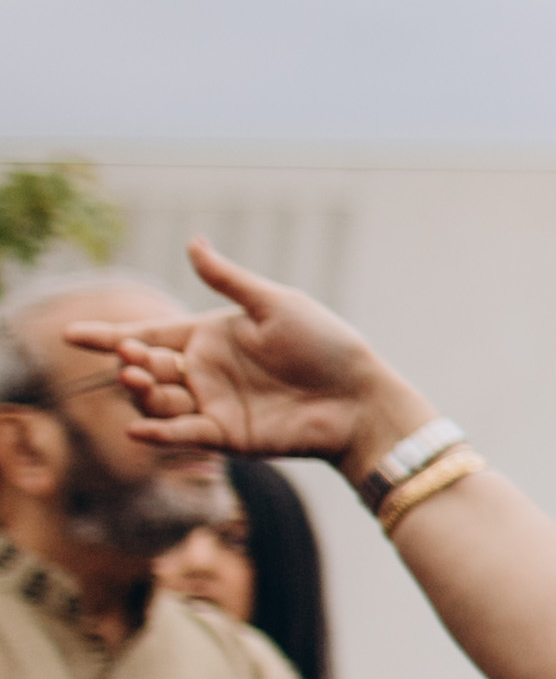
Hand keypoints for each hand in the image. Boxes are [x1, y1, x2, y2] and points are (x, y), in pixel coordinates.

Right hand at [70, 244, 422, 468]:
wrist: (360, 397)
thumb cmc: (327, 345)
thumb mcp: (275, 305)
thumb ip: (229, 280)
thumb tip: (193, 241)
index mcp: (210, 336)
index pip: (148, 335)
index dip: (110, 336)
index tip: (72, 334)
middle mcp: (204, 372)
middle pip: (146, 369)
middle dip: (130, 363)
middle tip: (128, 357)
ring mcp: (211, 405)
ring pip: (156, 401)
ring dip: (142, 393)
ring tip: (139, 378)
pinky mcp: (224, 436)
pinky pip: (181, 434)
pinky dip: (157, 431)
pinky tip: (138, 426)